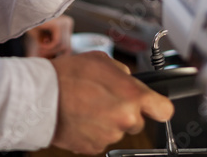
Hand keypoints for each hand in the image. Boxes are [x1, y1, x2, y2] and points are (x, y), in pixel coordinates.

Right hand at [25, 16, 73, 58]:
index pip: (68, 47)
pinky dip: (48, 47)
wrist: (21, 13)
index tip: (44, 57)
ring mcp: (64, 23)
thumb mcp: (42, 39)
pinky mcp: (58, 24)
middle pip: (67, 48)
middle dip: (53, 55)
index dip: (57, 55)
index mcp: (67, 25)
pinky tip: (40, 45)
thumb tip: (56, 63)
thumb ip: (50, 48)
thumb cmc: (30, 25)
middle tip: (40, 55)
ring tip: (39, 49)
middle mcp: (68, 22)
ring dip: (49, 52)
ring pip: (63, 47)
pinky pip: (57, 43)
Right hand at [50, 51, 173, 153]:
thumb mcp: (102, 59)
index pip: (164, 110)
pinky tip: (81, 117)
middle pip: (137, 121)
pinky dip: (93, 131)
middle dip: (125, 112)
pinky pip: (100, 140)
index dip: (158, 106)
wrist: (42, 96)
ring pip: (117, 130)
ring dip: (107, 121)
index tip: (154, 105)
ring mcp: (110, 136)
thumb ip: (123, 72)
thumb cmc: (69, 75)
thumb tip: (129, 80)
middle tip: (105, 99)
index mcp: (133, 97)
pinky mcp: (94, 148)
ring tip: (87, 106)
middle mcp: (125, 120)